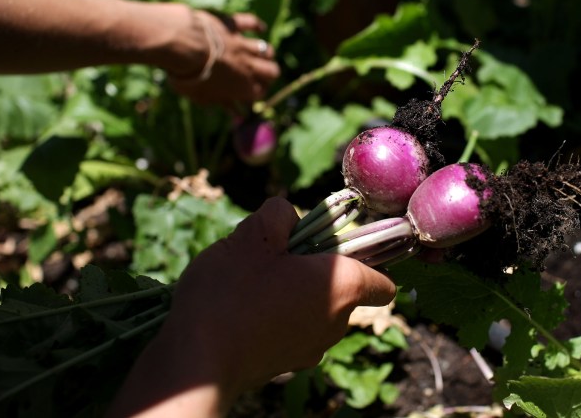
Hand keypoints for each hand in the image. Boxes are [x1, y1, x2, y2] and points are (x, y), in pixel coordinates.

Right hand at [107, 197, 396, 416]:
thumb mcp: (254, 234)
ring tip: (250, 282)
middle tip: (274, 256)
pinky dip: (274, 319)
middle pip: (341, 291)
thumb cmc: (232, 293)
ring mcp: (310, 350)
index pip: (382, 283)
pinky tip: (239, 309)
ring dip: (291, 293)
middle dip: (313, 270)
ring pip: (313, 311)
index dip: (365, 262)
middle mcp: (336, 324)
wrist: (197, 362)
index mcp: (342, 287)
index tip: (332, 247)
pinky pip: (290, 332)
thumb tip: (288, 213)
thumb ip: (279, 213)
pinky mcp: (284, 367)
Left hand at [161, 9, 280, 108]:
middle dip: (268, 76)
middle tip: (258, 77)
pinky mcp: (233, 26)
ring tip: (259, 57)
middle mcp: (248, 66)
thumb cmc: (190, 77)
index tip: (248, 95)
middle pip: (272, 71)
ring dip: (265, 54)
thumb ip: (223, 103)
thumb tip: (236, 114)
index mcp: (243, 87)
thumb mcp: (204, 98)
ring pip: (266, 50)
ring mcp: (242, 45)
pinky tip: (261, 28)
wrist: (183, 46)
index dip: (256, 94)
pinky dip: (257, 25)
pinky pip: (251, 23)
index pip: (260, 93)